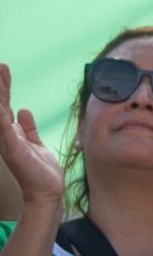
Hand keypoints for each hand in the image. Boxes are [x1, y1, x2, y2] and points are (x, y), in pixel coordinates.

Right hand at [0, 64, 64, 207]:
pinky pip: (7, 130)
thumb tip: (23, 110)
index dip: (3, 86)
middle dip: (0, 85)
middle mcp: (6, 134)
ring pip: (0, 114)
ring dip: (0, 97)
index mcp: (11, 131)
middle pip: (0, 104)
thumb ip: (28, 128)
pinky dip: (3, 118)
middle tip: (1, 65)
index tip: (3, 68)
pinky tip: (3, 108)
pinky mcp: (15, 149)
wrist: (46, 190)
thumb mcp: (35, 143)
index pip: (5, 103)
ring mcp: (9, 141)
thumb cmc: (40, 169)